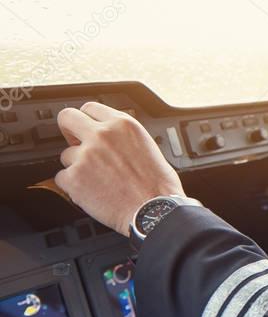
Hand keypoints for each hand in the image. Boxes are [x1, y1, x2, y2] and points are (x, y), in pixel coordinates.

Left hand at [55, 102, 184, 236]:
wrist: (154, 209)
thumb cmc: (157, 184)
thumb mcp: (147, 145)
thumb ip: (123, 136)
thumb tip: (107, 136)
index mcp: (123, 124)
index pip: (90, 108)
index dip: (87, 120)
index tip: (87, 128)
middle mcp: (102, 135)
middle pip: (67, 118)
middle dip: (68, 130)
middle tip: (76, 143)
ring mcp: (85, 155)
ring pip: (66, 155)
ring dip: (77, 166)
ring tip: (97, 179)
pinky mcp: (73, 178)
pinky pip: (62, 178)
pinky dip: (73, 186)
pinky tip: (92, 191)